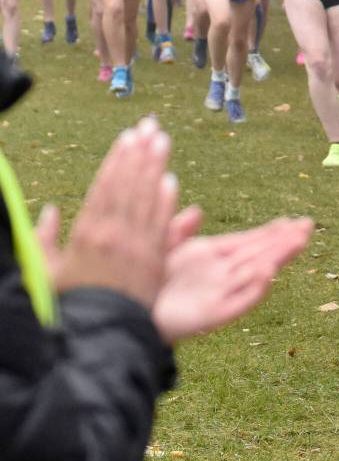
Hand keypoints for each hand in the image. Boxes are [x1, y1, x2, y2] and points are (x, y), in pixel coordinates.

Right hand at [42, 118, 177, 310]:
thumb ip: (44, 240)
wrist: (98, 334)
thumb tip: (48, 210)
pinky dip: (167, 201)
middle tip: (151, 126)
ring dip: (156, 167)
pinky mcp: (154, 260)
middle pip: (129, 184)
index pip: (105, 186)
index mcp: (85, 233)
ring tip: (163, 141)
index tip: (128, 137)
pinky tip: (172, 181)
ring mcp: (135, 246)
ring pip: (147, 198)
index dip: (118, 159)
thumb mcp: (45, 271)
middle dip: (141, 153)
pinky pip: (161, 224)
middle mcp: (112, 234)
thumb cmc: (68, 304)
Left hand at [152, 216, 312, 343]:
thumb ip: (178, 231)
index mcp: (210, 256)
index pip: (247, 241)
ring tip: (300, 241)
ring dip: (278, 257)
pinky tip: (268, 273)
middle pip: (259, 254)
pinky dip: (254, 288)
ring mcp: (218, 294)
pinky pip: (238, 302)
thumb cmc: (138, 284)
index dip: (270, 231)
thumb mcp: (159, 248)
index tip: (294, 221)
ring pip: (255, 273)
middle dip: (283, 240)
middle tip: (308, 225)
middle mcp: (220, 274)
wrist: (123, 316)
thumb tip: (198, 210)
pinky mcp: (211, 315)